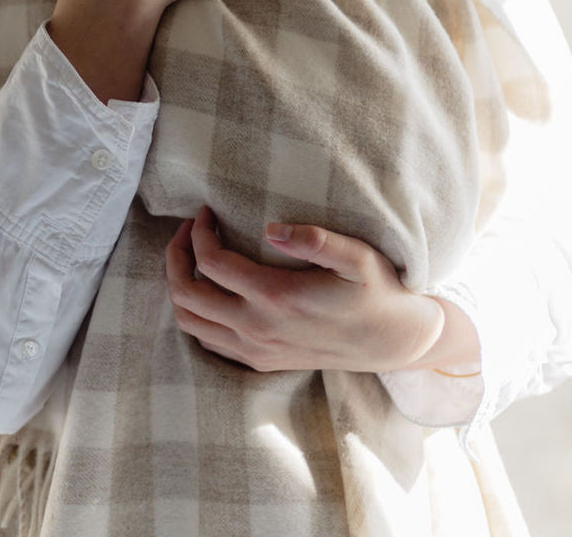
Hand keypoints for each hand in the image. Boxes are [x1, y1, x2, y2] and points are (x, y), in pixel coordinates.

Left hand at [164, 206, 451, 373]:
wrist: (396, 343)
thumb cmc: (378, 292)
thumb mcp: (358, 258)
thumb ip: (316, 239)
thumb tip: (270, 228)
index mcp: (276, 298)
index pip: (210, 263)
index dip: (198, 233)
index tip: (205, 211)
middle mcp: (258, 328)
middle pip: (187, 294)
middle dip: (175, 256)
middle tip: (186, 230)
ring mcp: (256, 350)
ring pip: (189, 321)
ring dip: (178, 285)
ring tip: (188, 255)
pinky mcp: (260, 361)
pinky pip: (206, 341)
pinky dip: (193, 313)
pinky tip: (206, 289)